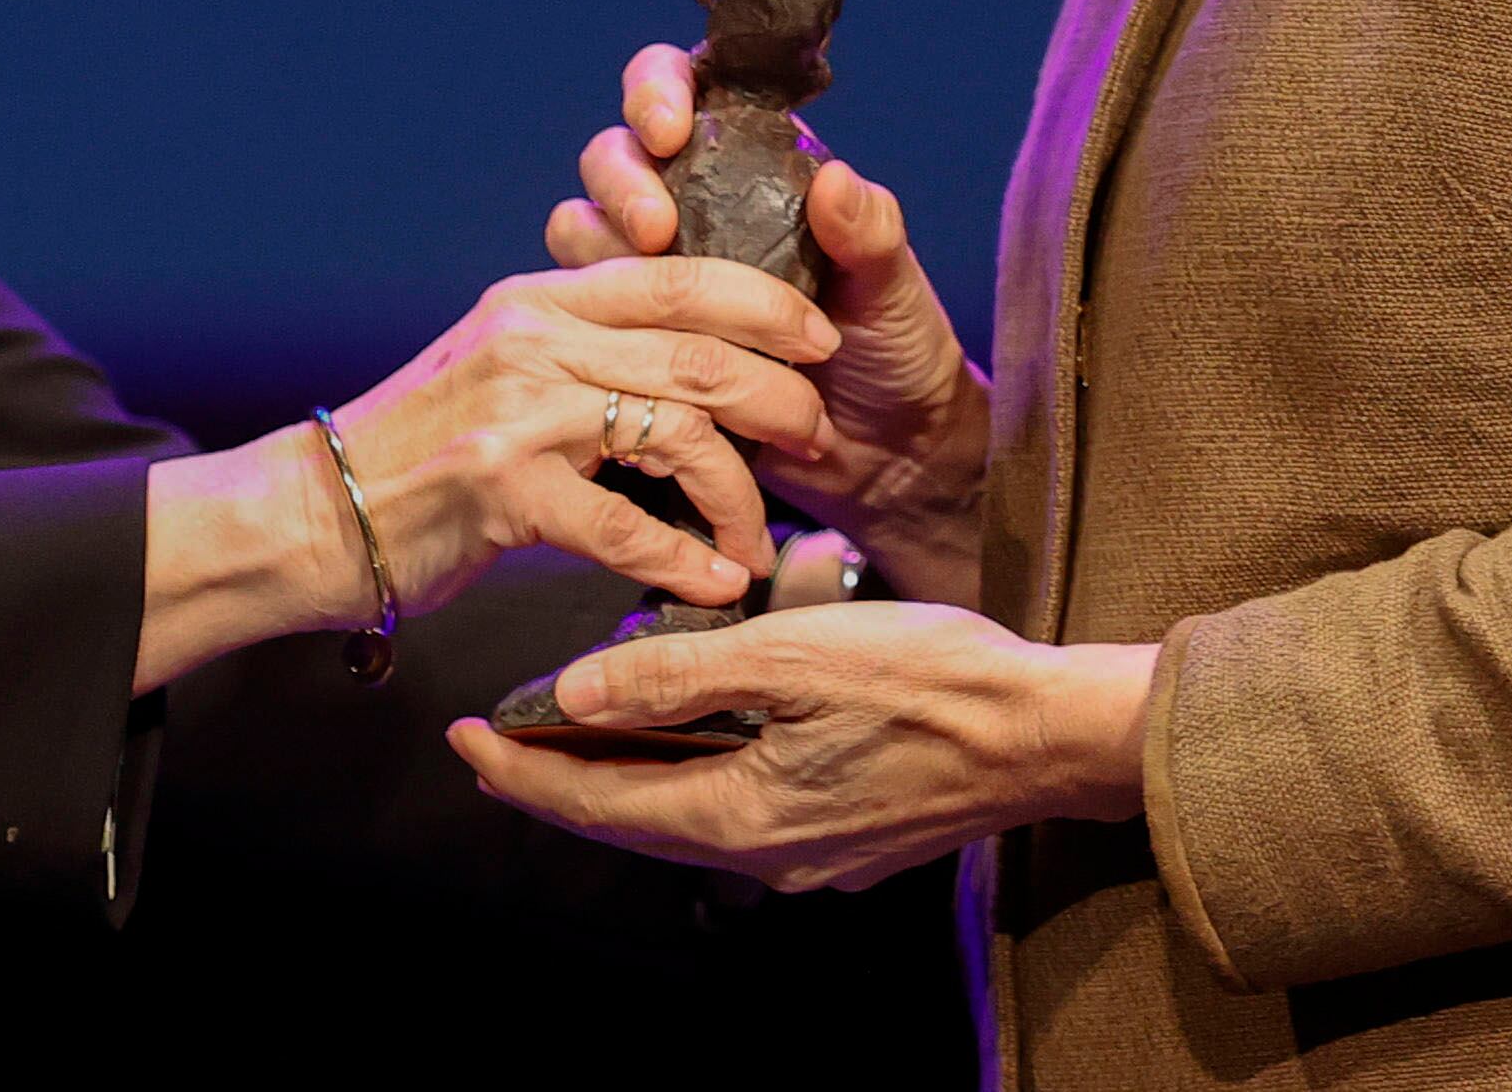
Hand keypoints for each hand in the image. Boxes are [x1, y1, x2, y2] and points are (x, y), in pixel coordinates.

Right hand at [138, 256, 837, 694]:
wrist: (316, 514)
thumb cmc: (422, 454)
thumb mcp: (502, 369)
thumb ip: (583, 352)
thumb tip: (693, 363)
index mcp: (541, 300)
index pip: (679, 274)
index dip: (765, 301)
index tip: (821, 338)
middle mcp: (534, 338)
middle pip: (698, 349)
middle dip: (779, 396)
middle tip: (819, 438)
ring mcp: (518, 412)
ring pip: (678, 432)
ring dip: (740, 494)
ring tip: (761, 539)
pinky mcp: (504, 490)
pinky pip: (625, 526)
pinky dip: (683, 561)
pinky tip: (713, 585)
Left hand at [447, 605, 1156, 893]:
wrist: (1049, 733)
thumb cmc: (933, 680)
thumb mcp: (791, 654)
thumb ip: (676, 674)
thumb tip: (573, 691)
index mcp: (739, 816)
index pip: (595, 803)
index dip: (521, 769)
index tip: (462, 739)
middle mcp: (765, 857)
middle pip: (629, 821)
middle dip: (558, 778)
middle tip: (496, 738)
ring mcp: (810, 857)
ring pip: (682, 817)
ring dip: (624, 775)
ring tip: (574, 727)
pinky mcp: (845, 839)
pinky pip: (736, 811)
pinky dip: (688, 774)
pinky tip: (685, 733)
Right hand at [550, 46, 990, 601]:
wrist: (886, 461)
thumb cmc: (899, 354)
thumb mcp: (891, 289)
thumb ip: (869, 231)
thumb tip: (835, 178)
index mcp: (751, 167)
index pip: (682, 89)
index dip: (658, 89)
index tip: (670, 130)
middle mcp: (694, 208)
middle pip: (615, 156)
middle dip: (620, 180)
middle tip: (654, 232)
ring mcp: (658, 279)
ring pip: (582, 231)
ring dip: (600, 253)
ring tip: (651, 298)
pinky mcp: (636, 346)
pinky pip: (587, 318)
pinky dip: (601, 328)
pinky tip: (636, 356)